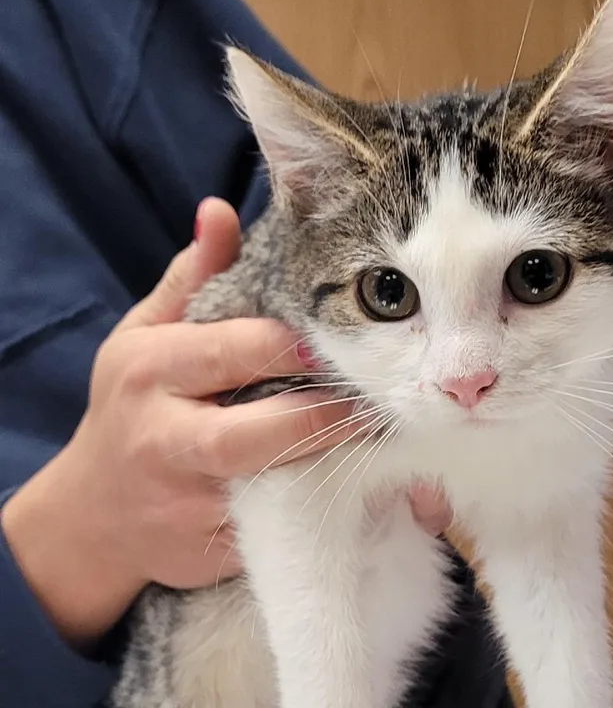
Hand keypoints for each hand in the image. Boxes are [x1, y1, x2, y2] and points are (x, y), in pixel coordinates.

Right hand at [2, 198, 451, 649]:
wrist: (93, 513)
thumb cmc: (132, 405)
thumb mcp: (146, 334)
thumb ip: (191, 276)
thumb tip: (220, 209)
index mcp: (149, 370)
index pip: (235, 350)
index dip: (293, 345)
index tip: (335, 339)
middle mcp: (164, 437)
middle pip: (259, 429)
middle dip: (324, 414)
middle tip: (371, 400)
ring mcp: (187, 501)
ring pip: (275, 482)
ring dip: (329, 460)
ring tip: (375, 436)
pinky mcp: (209, 546)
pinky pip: (276, 522)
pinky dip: (316, 502)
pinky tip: (355, 484)